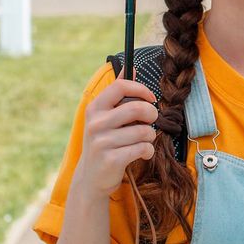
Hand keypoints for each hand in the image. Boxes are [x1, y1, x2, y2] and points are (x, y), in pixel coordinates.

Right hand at [72, 69, 158, 197]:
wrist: (92, 177)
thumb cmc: (105, 141)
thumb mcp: (106, 115)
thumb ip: (118, 92)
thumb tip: (131, 66)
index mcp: (95, 108)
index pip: (120, 86)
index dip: (141, 89)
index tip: (150, 98)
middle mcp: (96, 123)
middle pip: (137, 108)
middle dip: (152, 114)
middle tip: (150, 121)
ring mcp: (102, 142)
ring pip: (144, 131)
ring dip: (150, 136)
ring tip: (144, 141)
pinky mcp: (111, 159)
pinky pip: (143, 148)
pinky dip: (148, 151)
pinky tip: (143, 153)